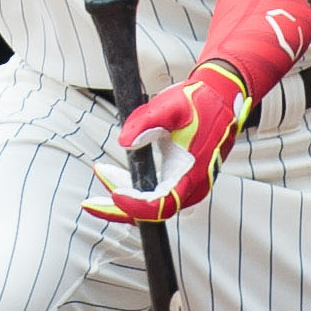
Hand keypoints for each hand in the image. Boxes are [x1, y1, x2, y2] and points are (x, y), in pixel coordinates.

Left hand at [89, 57, 254, 224]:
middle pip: (152, 212)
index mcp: (191, 175)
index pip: (161, 206)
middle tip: (89, 202)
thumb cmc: (197, 101)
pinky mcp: (182, 181)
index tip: (114, 194)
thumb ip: (147, 122)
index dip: (135, 206)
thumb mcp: (170, 106)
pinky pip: (156, 196)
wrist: (220, 97)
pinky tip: (116, 176)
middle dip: (119, 207)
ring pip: (152, 206)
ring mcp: (188, 187)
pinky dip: (135, 191)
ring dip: (124, 198)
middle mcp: (192, 188)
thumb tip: (124, 142)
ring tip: (101, 174)